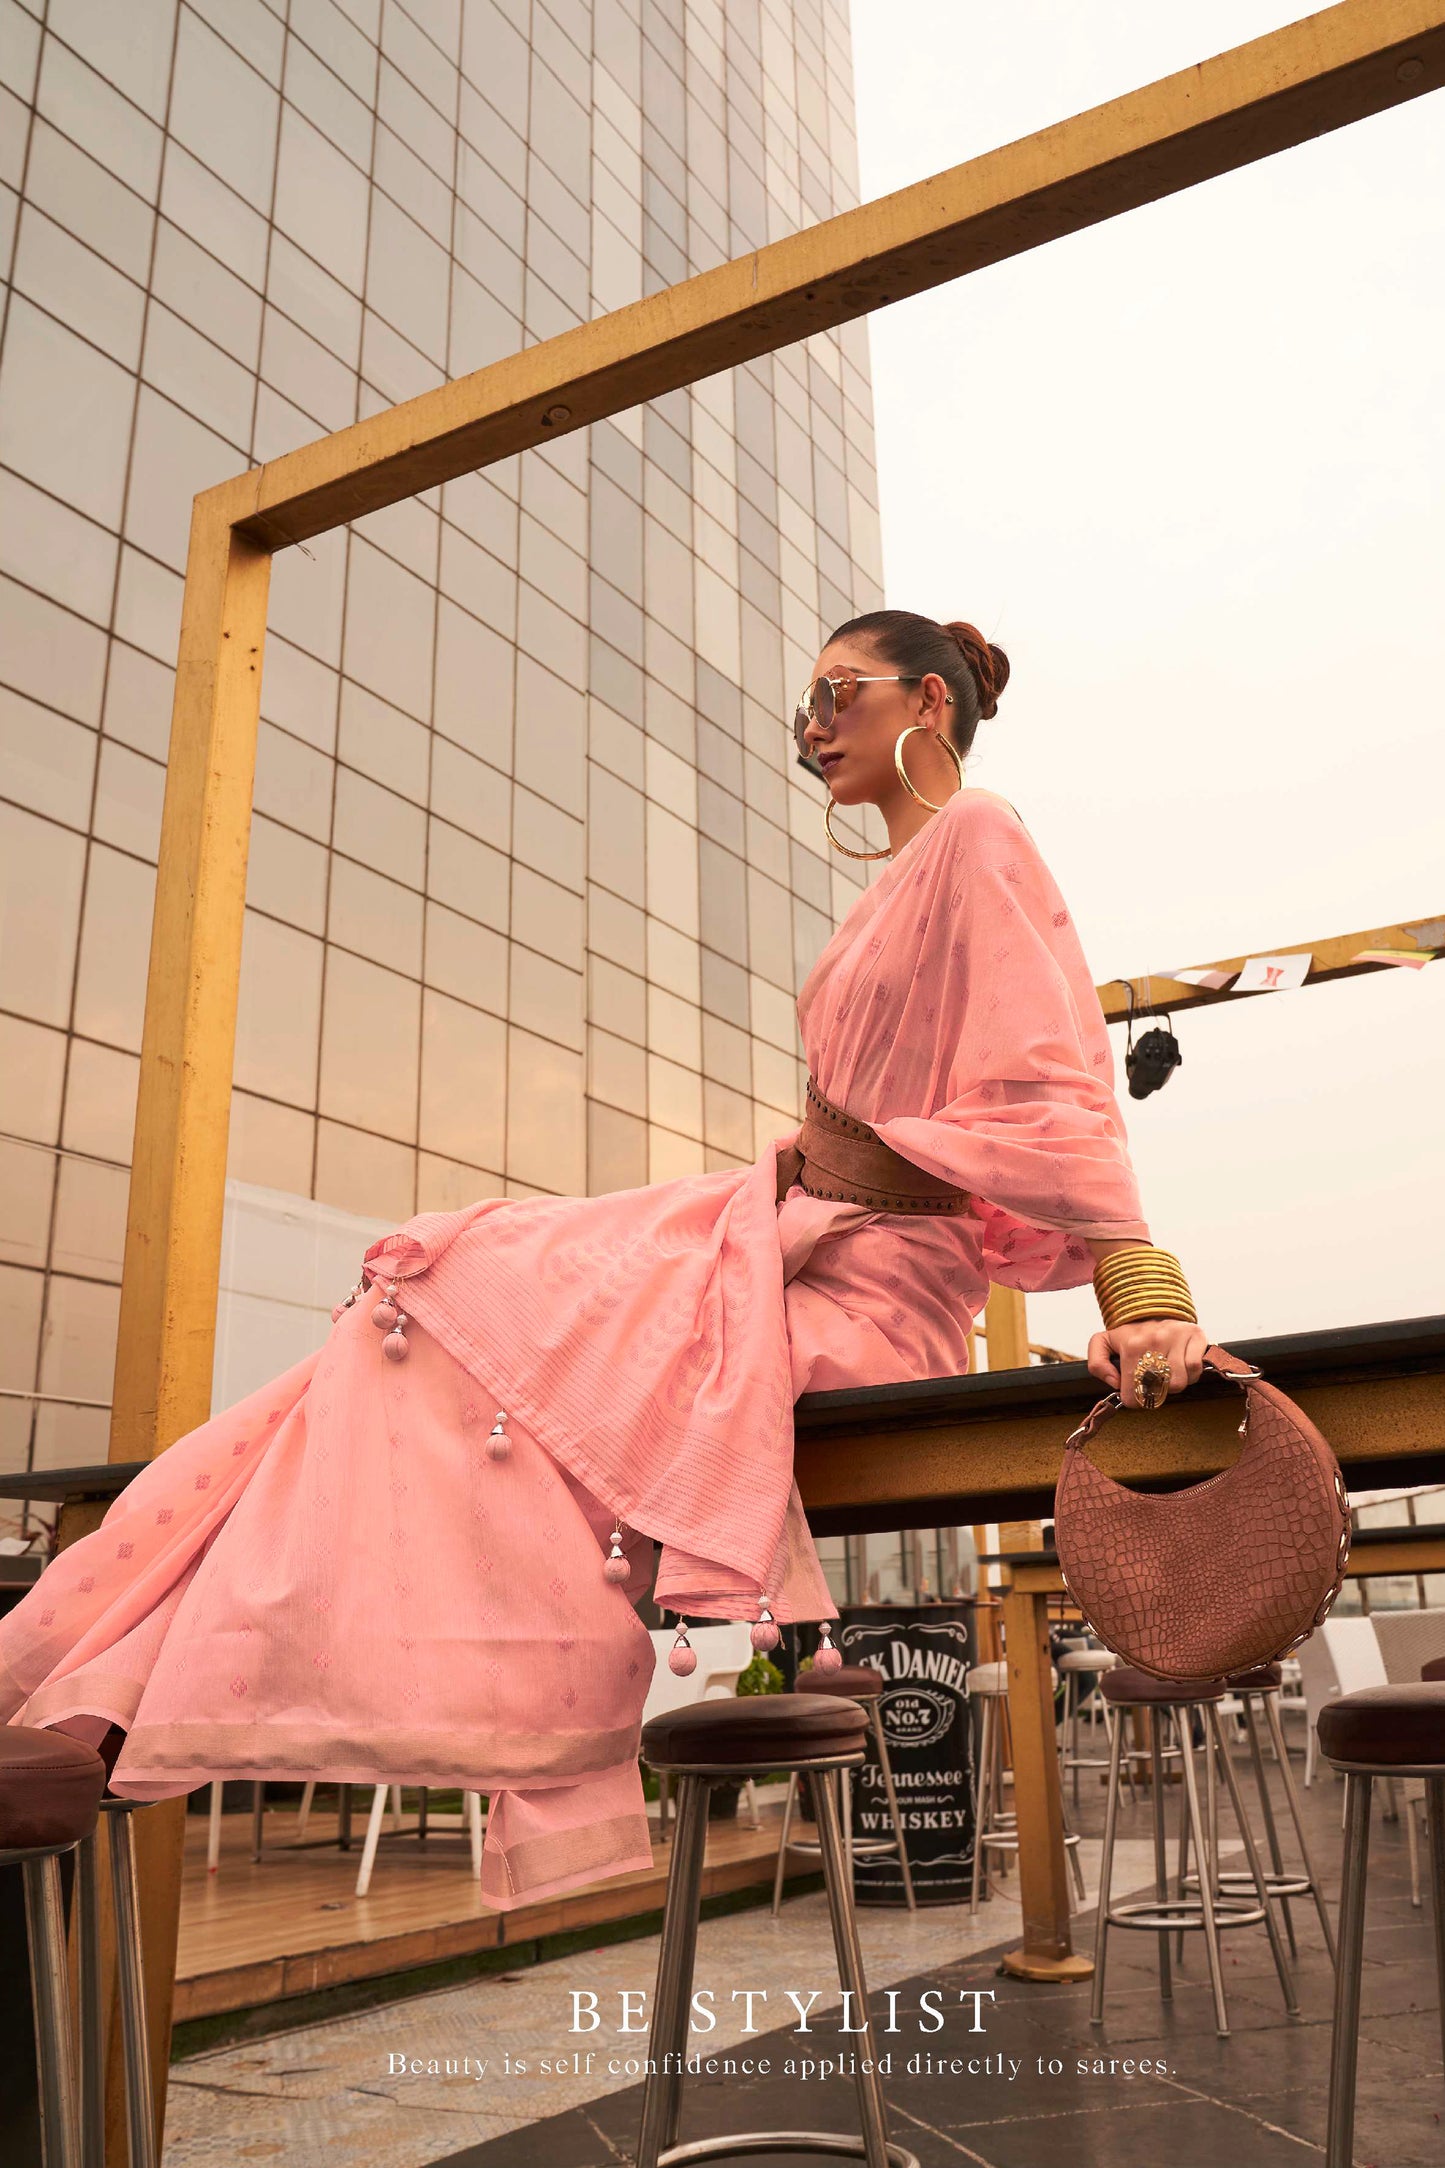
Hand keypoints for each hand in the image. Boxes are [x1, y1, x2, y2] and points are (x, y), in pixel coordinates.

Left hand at [1087, 1319, 1208, 1409]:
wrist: (1153, 1306)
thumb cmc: (1130, 1331)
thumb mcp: (1103, 1343)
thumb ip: (1097, 1364)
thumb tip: (1115, 1383)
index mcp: (1131, 1347)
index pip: (1133, 1395)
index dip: (1133, 1398)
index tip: (1135, 1390)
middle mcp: (1155, 1341)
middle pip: (1159, 1392)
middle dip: (1154, 1392)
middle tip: (1151, 1381)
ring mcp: (1177, 1337)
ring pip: (1179, 1383)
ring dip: (1173, 1383)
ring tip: (1166, 1371)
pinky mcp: (1195, 1335)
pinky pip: (1196, 1369)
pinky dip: (1191, 1373)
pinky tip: (1181, 1365)